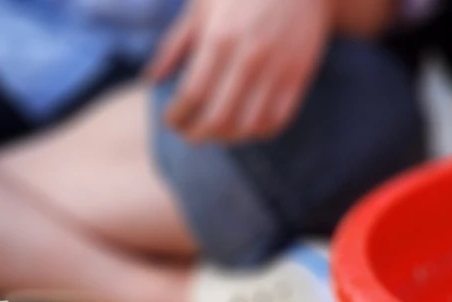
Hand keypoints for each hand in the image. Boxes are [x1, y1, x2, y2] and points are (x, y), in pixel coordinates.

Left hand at [149, 0, 330, 142]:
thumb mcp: (201, 7)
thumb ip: (174, 46)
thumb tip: (151, 80)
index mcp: (220, 38)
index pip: (192, 96)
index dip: (176, 117)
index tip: (170, 119)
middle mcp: (249, 57)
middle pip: (217, 119)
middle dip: (195, 134)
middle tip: (187, 132)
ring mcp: (277, 68)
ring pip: (247, 127)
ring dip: (225, 138)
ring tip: (214, 131)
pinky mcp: (299, 74)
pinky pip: (277, 121)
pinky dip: (256, 132)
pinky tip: (243, 126)